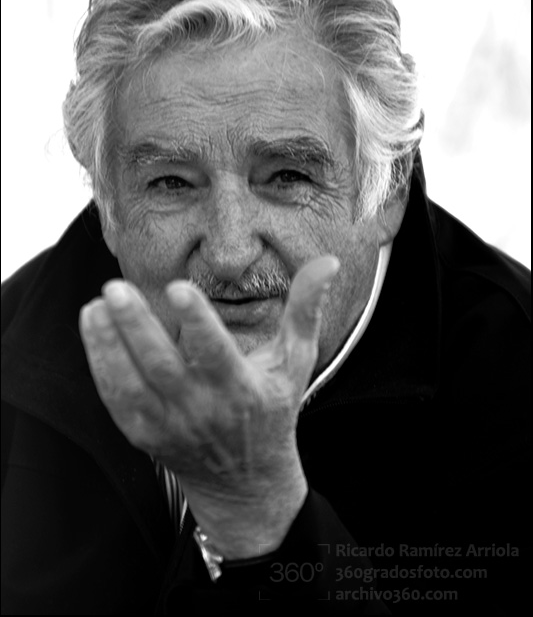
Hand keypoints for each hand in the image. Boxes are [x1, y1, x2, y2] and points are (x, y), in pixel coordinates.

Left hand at [80, 256, 338, 556]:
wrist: (246, 482)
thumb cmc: (273, 408)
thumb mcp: (296, 360)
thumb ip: (306, 308)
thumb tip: (328, 261)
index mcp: (242, 390)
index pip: (215, 354)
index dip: (197, 322)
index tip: (178, 287)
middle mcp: (202, 410)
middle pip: (162, 367)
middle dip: (137, 327)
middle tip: (115, 288)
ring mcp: (169, 425)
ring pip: (131, 383)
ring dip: (110, 343)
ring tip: (96, 305)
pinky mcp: (143, 434)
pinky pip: (116, 397)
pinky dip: (101, 362)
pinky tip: (93, 324)